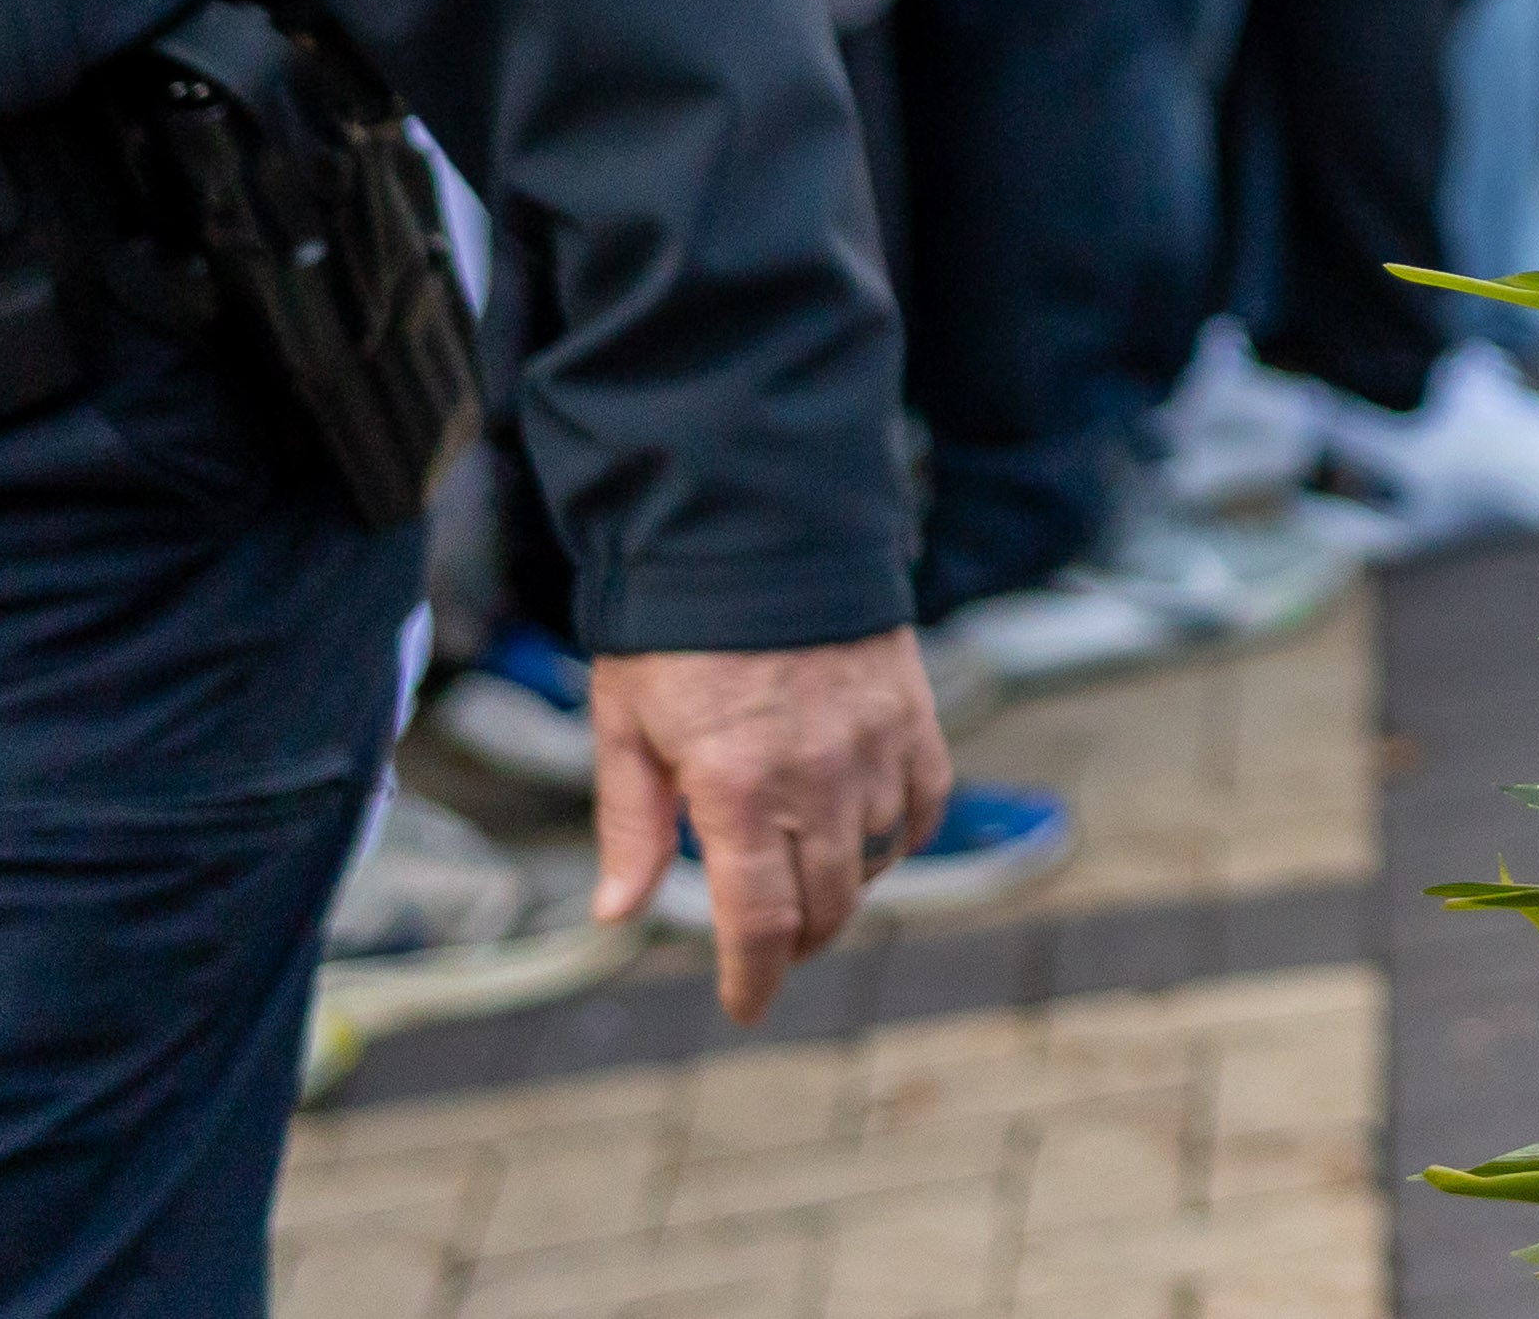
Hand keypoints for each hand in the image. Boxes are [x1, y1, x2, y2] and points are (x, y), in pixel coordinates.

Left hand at [586, 630, 947, 1023]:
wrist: (758, 530)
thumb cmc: (676, 631)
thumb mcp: (625, 726)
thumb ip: (630, 825)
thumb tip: (617, 914)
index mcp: (736, 788)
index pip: (759, 922)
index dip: (754, 978)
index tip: (747, 1007)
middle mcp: (815, 778)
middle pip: (824, 905)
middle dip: (795, 944)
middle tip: (767, 950)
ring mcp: (874, 745)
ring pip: (873, 860)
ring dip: (842, 892)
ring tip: (808, 890)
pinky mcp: (912, 713)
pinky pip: (921, 803)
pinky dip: (899, 837)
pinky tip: (868, 840)